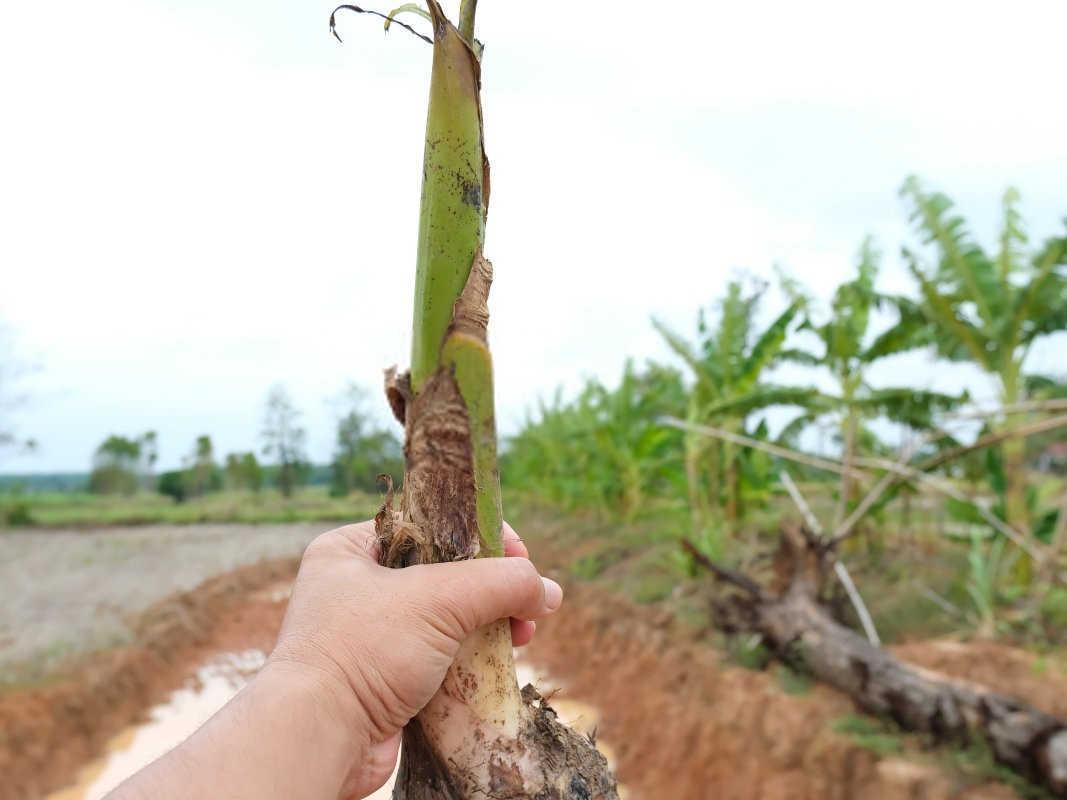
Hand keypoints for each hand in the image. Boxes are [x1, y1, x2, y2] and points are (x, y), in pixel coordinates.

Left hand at [267, 520, 561, 798]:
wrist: (319, 739)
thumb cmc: (362, 652)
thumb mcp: (437, 599)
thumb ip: (498, 583)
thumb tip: (549, 590)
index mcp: (351, 549)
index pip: (430, 523)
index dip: (481, 534)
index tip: (520, 554)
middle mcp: (358, 587)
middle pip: (447, 572)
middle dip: (493, 587)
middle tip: (529, 602)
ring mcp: (372, 636)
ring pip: (449, 619)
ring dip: (490, 624)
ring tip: (523, 636)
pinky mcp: (387, 679)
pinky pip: (442, 658)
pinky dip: (473, 659)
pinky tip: (500, 663)